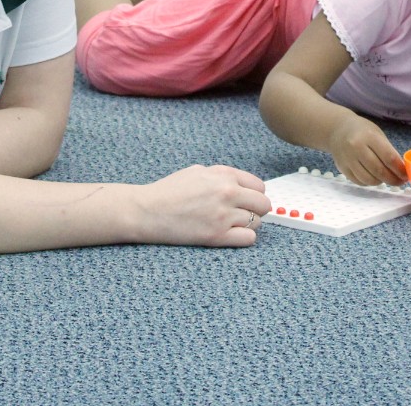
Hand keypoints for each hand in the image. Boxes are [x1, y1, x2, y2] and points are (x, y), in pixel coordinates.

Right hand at [135, 165, 270, 246]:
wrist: (147, 210)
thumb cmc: (169, 191)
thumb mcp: (198, 172)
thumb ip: (222, 176)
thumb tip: (244, 186)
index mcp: (223, 174)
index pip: (259, 186)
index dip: (254, 195)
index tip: (246, 201)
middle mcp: (227, 192)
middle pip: (263, 205)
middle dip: (255, 210)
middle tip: (241, 214)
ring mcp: (223, 215)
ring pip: (257, 222)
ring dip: (246, 224)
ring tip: (228, 224)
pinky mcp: (217, 236)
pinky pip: (249, 238)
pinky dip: (243, 238)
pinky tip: (230, 235)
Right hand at [326, 113, 405, 185]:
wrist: (337, 129)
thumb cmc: (362, 131)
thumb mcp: (377, 134)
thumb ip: (388, 151)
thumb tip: (400, 170)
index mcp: (369, 136)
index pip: (388, 158)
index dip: (399, 170)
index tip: (405, 175)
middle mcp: (356, 147)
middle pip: (379, 171)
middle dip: (393, 179)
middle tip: (399, 181)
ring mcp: (348, 159)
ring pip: (369, 179)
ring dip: (381, 182)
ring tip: (386, 178)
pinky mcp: (342, 168)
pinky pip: (359, 181)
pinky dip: (369, 182)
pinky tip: (374, 177)